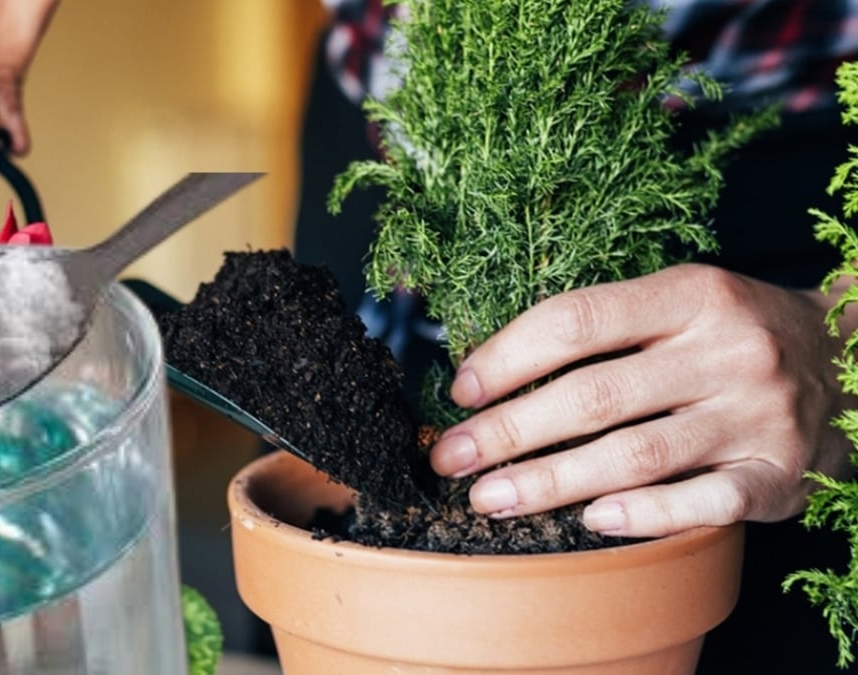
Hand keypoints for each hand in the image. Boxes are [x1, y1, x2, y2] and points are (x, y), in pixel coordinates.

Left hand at [430, 263, 855, 537]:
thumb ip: (601, 327)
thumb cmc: (731, 334)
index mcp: (692, 295)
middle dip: (508, 432)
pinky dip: (643, 514)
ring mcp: (757, 416)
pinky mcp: (779, 474)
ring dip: (551, 483)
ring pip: (635, 456)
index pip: (578, 321)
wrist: (851, 362)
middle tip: (451, 458)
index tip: (459, 391)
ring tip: (490, 500)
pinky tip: (590, 522)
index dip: (508, 357)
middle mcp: (728, 352)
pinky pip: (702, 503)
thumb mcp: (678, 304)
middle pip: (595, 395)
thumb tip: (488, 371)